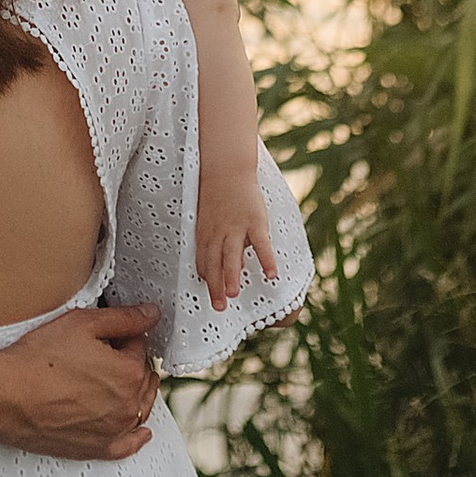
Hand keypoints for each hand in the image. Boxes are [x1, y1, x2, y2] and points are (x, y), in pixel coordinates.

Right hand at [0, 303, 161, 459]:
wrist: (7, 397)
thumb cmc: (37, 362)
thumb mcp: (82, 324)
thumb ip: (123, 318)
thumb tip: (150, 314)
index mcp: (129, 372)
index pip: (139, 346)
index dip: (123, 335)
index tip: (108, 334)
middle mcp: (128, 405)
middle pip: (142, 378)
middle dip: (131, 363)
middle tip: (105, 353)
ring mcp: (114, 430)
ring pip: (139, 409)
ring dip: (136, 394)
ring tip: (120, 382)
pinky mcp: (97, 448)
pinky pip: (127, 445)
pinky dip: (136, 438)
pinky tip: (140, 432)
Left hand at [196, 149, 279, 308]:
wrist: (226, 169)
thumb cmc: (218, 196)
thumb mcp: (209, 218)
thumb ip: (215, 240)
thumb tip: (232, 263)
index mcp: (206, 233)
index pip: (203, 261)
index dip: (207, 278)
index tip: (209, 295)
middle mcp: (218, 232)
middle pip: (215, 263)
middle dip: (215, 286)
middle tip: (218, 307)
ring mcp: (236, 227)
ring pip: (232, 255)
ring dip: (232, 276)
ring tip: (233, 295)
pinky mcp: (255, 221)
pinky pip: (261, 244)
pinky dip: (266, 260)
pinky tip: (272, 275)